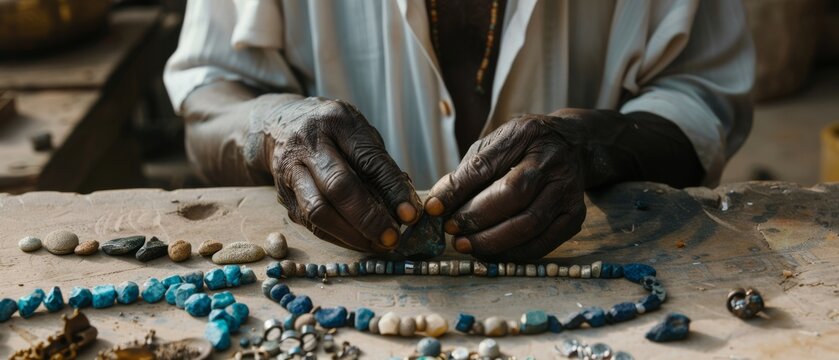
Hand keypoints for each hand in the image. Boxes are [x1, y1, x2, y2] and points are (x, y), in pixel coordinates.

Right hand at [267, 97, 421, 251]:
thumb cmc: (333, 132)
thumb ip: (380, 167)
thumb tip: (406, 208)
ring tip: (377, 245)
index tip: (411, 215)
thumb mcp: (360, 134)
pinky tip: (359, 241)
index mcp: (336, 122)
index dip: (392, 190)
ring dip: (351, 234)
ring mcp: (290, 171)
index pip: (369, 160)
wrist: (280, 125)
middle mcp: (308, 144)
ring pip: (318, 211)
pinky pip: (311, 223)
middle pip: (338, 186)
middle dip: (369, 218)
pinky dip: (338, 236)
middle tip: (392, 238)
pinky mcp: (284, 196)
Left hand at [424, 112, 587, 260]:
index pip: (485, 166)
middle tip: (452, 231)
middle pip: (513, 194)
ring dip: (492, 241)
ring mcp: (567, 190)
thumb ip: (468, 171)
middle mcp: (551, 162)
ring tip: (466, 245)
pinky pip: (542, 244)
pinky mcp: (574, 216)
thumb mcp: (495, 144)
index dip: (457, 190)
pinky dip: (513, 253)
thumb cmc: (523, 147)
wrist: (573, 146)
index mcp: (525, 135)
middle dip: (476, 217)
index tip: (433, 209)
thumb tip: (437, 204)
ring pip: (529, 224)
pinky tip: (492, 252)